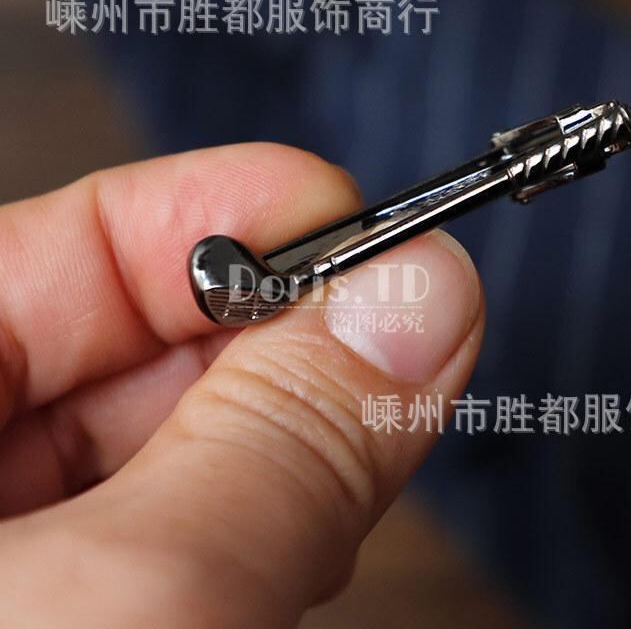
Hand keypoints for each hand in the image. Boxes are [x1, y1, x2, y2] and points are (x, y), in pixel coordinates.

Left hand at [0, 144, 482, 627]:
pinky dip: (253, 523)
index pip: (69, 245)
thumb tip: (419, 297)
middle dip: (275, 340)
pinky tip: (305, 535)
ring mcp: (5, 557)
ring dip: (279, 440)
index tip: (354, 218)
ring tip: (361, 449)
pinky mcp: (60, 610)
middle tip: (393, 338)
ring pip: (161, 445)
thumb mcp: (130, 600)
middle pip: (126, 348)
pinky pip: (166, 531)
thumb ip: (284, 439)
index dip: (227, 211)